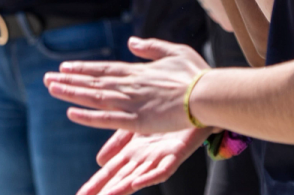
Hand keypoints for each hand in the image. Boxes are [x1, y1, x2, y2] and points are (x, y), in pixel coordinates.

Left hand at [44, 37, 210, 133]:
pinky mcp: (137, 121)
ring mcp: (132, 102)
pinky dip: (87, 116)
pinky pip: (107, 119)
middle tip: (46, 78)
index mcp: (138, 70)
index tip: (64, 67)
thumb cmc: (196, 74)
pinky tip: (71, 112)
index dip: (83, 69)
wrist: (209, 94)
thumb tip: (131, 42)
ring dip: (70, 93)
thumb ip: (151, 47)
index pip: (103, 69)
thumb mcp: (175, 51)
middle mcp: (130, 85)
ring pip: (93, 97)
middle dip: (68, 80)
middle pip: (93, 82)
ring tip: (50, 88)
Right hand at [76, 128, 210, 194]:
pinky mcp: (177, 155)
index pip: (111, 172)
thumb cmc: (169, 119)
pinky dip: (150, 177)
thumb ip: (119, 143)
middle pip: (121, 179)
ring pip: (139, 178)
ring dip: (124, 189)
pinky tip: (138, 182)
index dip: (96, 183)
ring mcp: (161, 159)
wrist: (196, 106)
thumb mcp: (137, 129)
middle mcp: (145, 160)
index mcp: (135, 154)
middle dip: (105, 191)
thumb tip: (100, 162)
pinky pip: (163, 170)